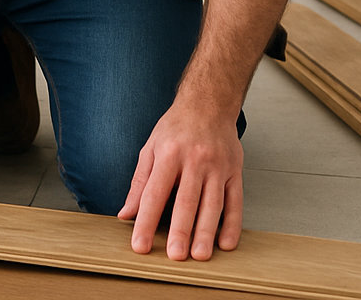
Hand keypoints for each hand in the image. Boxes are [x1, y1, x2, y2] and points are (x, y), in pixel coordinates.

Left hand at [117, 100, 243, 260]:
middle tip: (175, 256)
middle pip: (186, 200)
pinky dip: (232, 225)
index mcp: (169, 154)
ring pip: (212, 204)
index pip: (154, 193)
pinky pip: (235, 202)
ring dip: (205, 232)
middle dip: (180, 230)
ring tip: (199, 256)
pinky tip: (225, 243)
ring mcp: (217, 166)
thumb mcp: (151, 148)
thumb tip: (126, 214)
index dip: (145, 220)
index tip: (139, 244)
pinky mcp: (234, 171)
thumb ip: (139, 182)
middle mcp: (194, 160)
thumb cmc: (176, 128)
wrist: (208, 104)